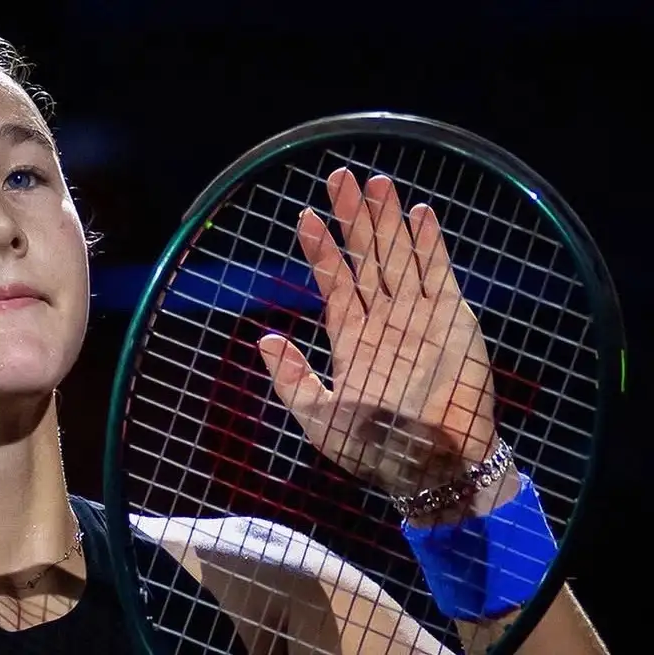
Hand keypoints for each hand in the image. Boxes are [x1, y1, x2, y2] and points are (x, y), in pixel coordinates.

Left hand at [258, 168, 498, 496]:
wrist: (433, 469)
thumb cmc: (374, 450)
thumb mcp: (318, 418)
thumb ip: (291, 378)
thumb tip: (263, 338)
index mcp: (352, 338)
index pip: (335, 283)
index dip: (323, 250)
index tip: (306, 217)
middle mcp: (383, 320)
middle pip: (366, 258)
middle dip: (355, 219)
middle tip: (340, 178)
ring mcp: (418, 316)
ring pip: (400, 258)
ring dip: (388, 221)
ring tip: (377, 182)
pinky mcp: (451, 320)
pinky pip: (439, 274)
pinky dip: (430, 245)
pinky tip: (419, 214)